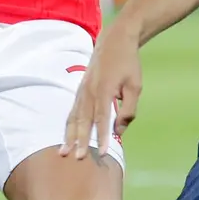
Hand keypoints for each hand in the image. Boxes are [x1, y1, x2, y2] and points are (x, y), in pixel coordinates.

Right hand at [59, 27, 142, 160]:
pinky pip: (72, 111)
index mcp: (104, 90)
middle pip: (83, 120)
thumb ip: (128, 110)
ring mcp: (82, 90)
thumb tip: (119, 131)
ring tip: (63, 152)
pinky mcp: (80, 90)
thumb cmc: (128, 64)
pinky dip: (69, 126)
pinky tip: (66, 138)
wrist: (114, 41)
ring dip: (69, 136)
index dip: (102, 137)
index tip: (101, 153)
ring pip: (73, 117)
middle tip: (77, 158)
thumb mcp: (135, 86)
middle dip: (79, 141)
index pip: (103, 119)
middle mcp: (89, 91)